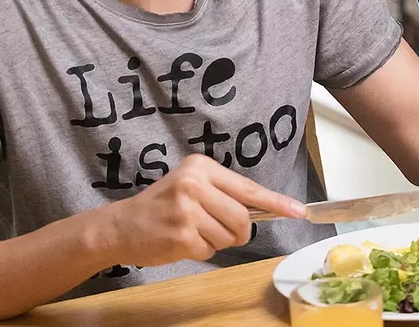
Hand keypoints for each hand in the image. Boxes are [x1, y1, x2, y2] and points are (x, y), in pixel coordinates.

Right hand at [98, 154, 305, 266]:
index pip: (248, 188)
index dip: (276, 202)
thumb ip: (223, 193)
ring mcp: (187, 210)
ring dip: (217, 241)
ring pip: (228, 236)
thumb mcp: (191, 186)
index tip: (298, 211)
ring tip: (193, 232)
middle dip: (239, 232)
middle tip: (222, 231)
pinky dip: (202, 251)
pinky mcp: (181, 235)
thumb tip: (265, 210)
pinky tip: (182, 241)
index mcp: (201, 168)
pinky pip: (210, 250)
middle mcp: (195, 184)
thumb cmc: (162, 206)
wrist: (120, 226)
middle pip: (242, 217)